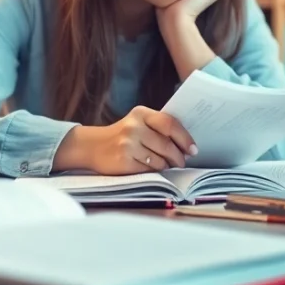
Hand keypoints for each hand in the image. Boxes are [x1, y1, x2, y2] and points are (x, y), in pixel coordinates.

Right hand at [59, 106, 198, 174]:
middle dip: (178, 157)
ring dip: (166, 165)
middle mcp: (133, 126)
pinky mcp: (123, 160)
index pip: (170, 124)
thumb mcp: (138, 124)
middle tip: (182, 162)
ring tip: (164, 164)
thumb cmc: (122, 136)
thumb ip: (158, 128)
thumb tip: (186, 146)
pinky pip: (148, 169)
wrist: (92, 146)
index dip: (184, 138)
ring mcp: (127, 144)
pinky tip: (149, 167)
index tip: (193, 149)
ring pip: (159, 160)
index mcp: (141, 113)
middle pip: (166, 144)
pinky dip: (153, 171)